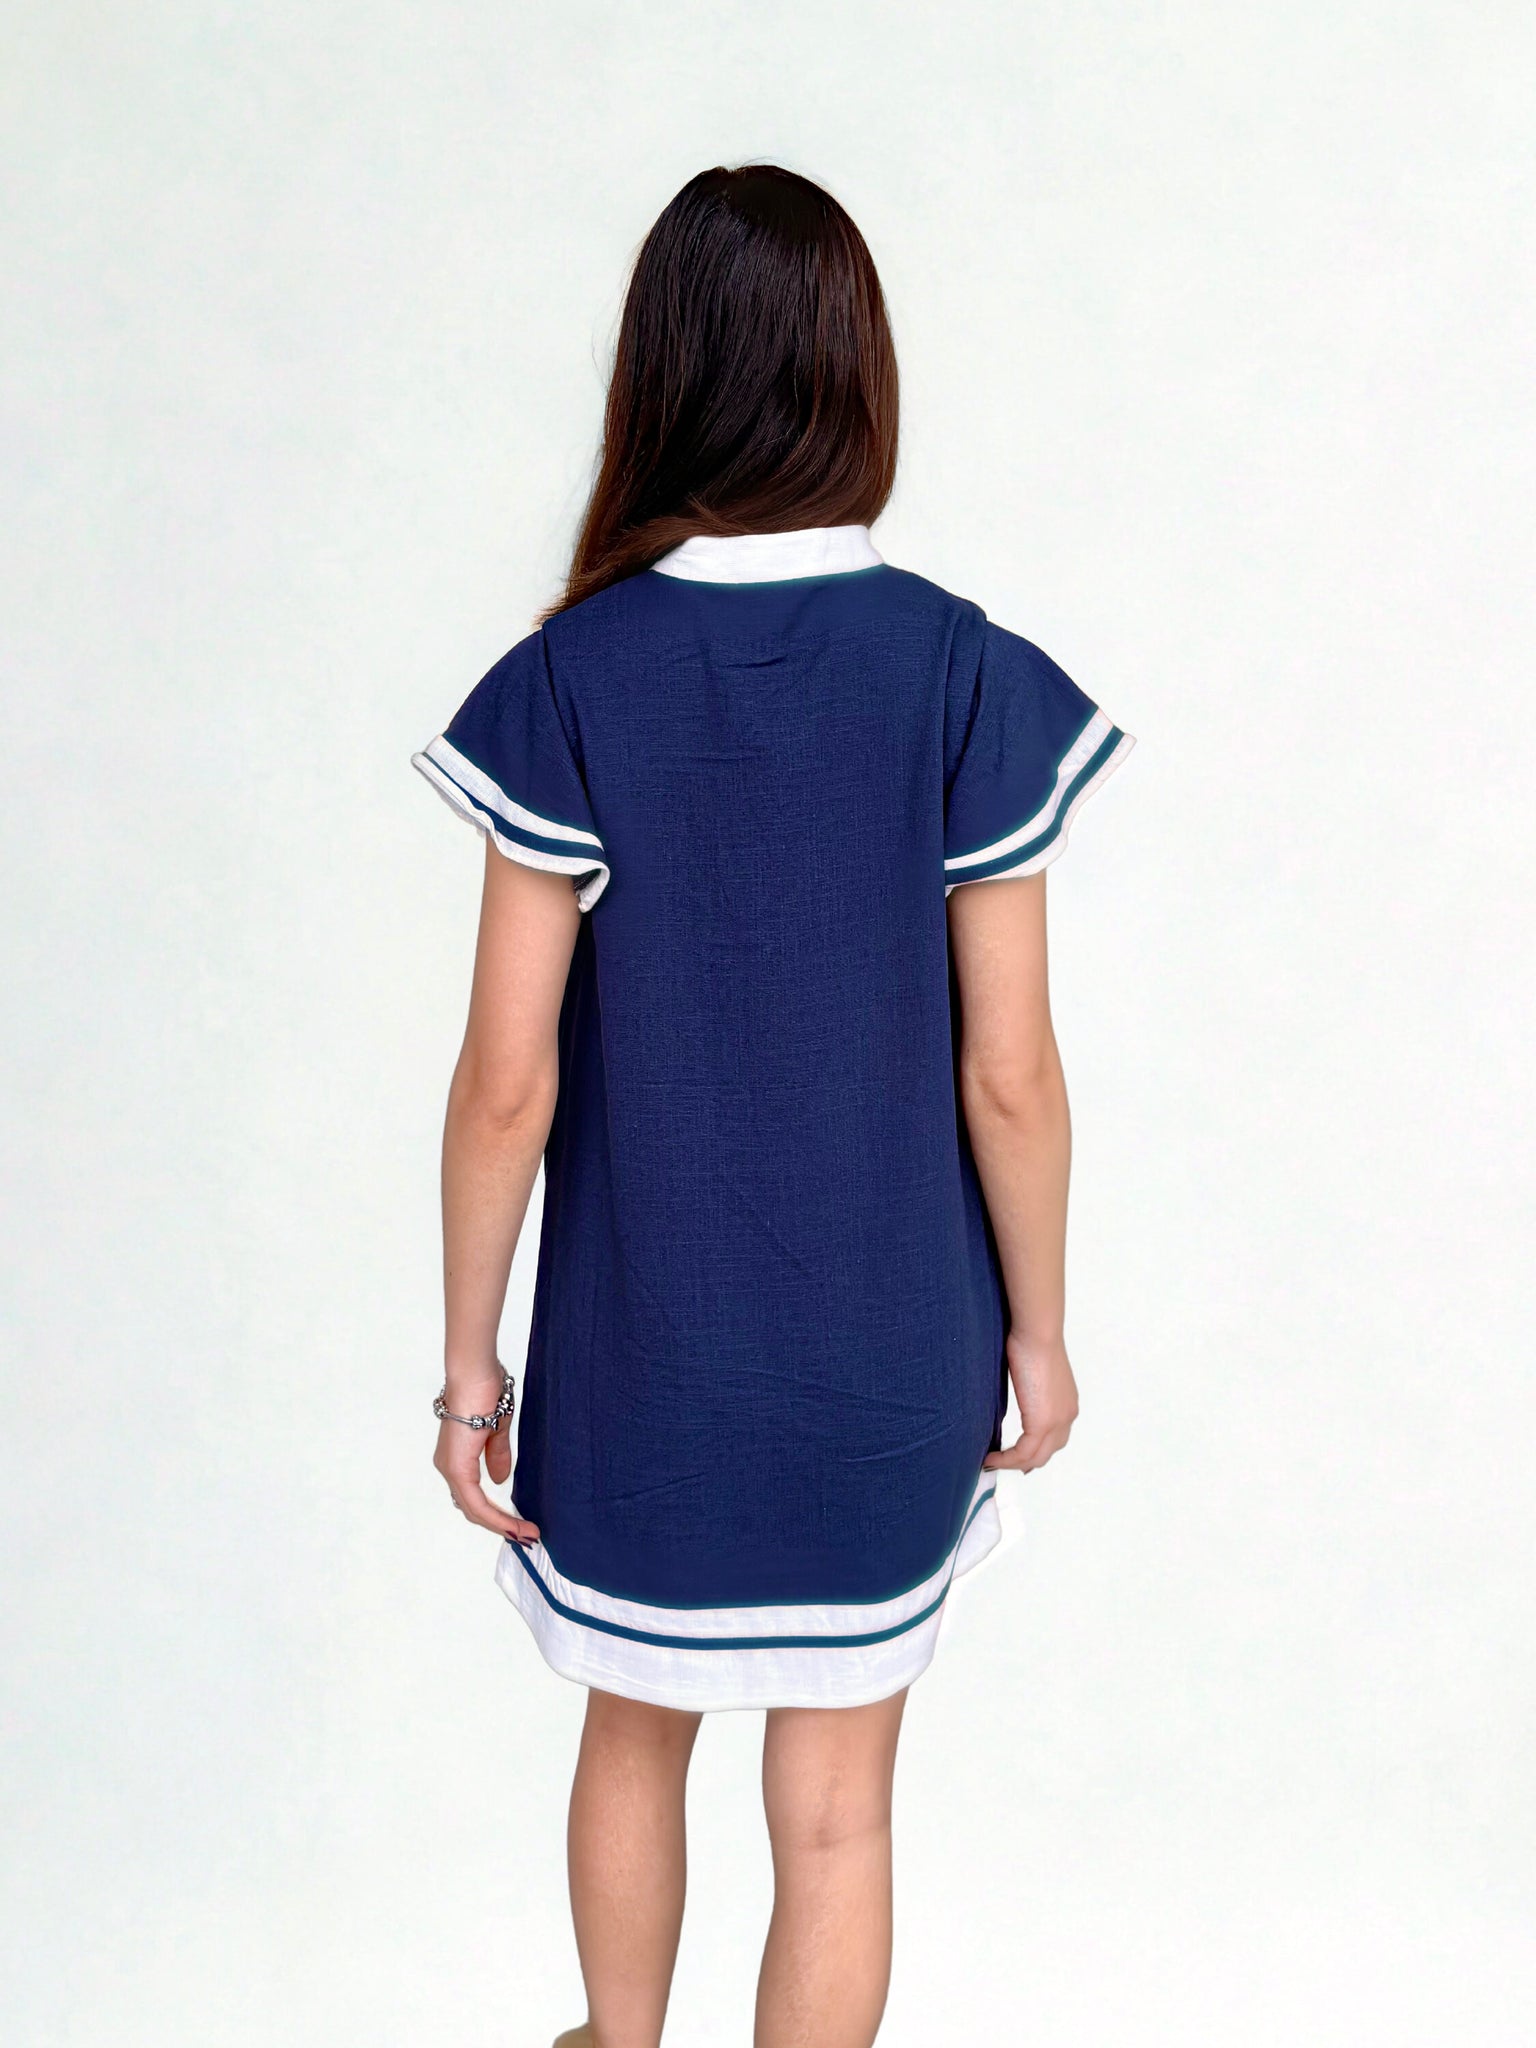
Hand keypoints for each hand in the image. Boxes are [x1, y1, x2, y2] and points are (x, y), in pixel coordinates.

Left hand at [432, 1371, 539, 1542]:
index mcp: (457, 1458)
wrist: (475, 1373)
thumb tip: (499, 1480)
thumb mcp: (498, 1430)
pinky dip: (495, 1516)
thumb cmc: (486, 1391)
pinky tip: (514, 1525)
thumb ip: (497, 1456)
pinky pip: (475, 1501)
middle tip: (528, 1535)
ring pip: (473, 1509)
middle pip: (473, 1509)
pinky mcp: (457, 1466)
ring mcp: (450, 1468)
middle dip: (501, 1526)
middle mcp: (448, 1467)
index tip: (522, 1525)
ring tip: (527, 1534)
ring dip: (501, 1525)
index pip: (474, 1498)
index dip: (497, 1516)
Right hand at [982, 1331, 1078, 1473]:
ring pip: (1036, 1457)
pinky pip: (1023, 1453)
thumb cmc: (1030, 1340)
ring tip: (991, 1462)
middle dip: (1025, 1462)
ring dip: (1012, 1464)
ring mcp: (1057, 1421)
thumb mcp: (1031, 1371)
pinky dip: (1006, 1459)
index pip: (1055, 1438)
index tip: (1016, 1456)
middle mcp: (1067, 1415)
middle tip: (1002, 1464)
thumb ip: (1029, 1389)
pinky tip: (990, 1457)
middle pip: (1047, 1452)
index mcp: (1066, 1404)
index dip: (1036, 1451)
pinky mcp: (1042, 1423)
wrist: (1037, 1333)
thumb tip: (1015, 1394)